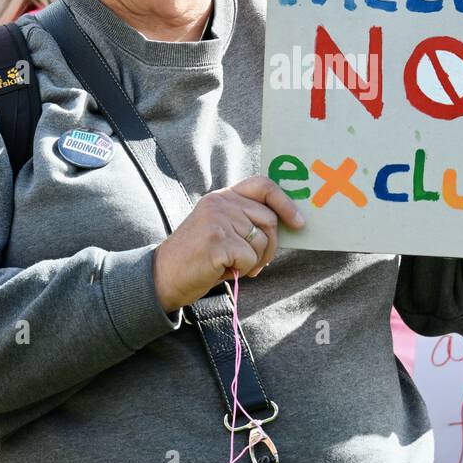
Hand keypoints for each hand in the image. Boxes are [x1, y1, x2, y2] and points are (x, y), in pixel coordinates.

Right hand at [153, 175, 304, 311]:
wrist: (163, 276)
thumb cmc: (198, 258)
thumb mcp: (221, 229)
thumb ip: (246, 221)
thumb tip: (288, 225)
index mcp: (222, 196)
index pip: (263, 186)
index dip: (285, 203)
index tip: (299, 223)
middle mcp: (220, 202)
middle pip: (269, 219)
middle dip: (271, 246)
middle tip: (256, 262)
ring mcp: (218, 220)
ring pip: (262, 240)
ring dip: (256, 261)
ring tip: (236, 267)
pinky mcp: (217, 241)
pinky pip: (250, 258)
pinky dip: (243, 270)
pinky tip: (225, 271)